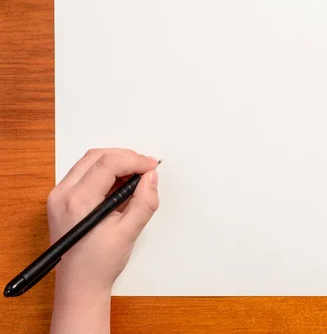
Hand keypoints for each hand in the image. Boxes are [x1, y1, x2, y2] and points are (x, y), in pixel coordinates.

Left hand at [48, 148, 158, 333]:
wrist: (79, 285)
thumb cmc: (99, 264)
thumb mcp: (129, 232)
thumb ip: (144, 202)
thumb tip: (151, 177)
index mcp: (77, 202)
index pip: (107, 164)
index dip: (134, 160)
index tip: (152, 166)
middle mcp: (62, 194)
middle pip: (96, 157)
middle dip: (125, 157)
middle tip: (146, 168)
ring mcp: (58, 196)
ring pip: (89, 162)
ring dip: (116, 163)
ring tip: (136, 177)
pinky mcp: (61, 200)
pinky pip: (84, 174)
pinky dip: (105, 173)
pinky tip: (121, 186)